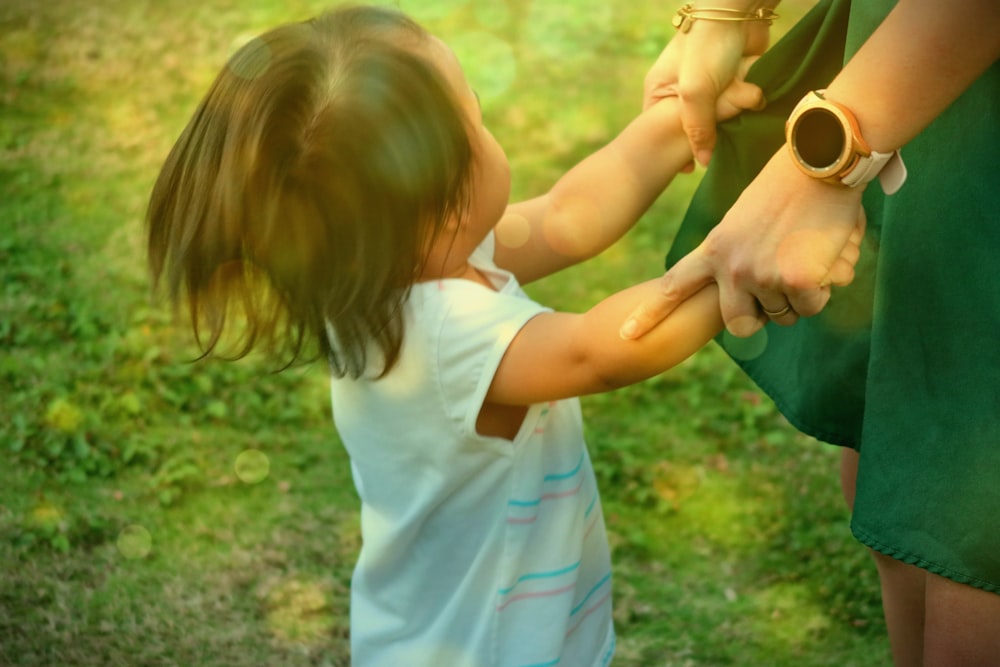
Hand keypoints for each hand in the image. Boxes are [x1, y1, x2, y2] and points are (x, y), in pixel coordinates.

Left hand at [620, 147, 866, 339]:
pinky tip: (823, 255)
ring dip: (799, 296)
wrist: (819, 157)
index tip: (626, 335)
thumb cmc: (791, 183)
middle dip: (762, 315)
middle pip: (739, 324)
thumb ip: (738, 254)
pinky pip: (811, 307)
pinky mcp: (796, 281)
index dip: (650, 315)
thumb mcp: (745, 219)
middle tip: (782, 285)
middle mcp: (731, 267)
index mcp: (714, 248)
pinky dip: (823, 288)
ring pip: (783, 315)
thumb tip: (754, 293)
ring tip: (805, 253)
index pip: (674, 287)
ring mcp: (761, 275)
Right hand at [643, 18, 770, 165]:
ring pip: (721, 116)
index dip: (675, 149)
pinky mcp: (731, 82)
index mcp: (660, 93)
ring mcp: (708, 87)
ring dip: (733, 111)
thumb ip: (697, 129)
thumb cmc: (706, 46)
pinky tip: (751, 95)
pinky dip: (747, 100)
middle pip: (696, 127)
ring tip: (739, 99)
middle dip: (713, 126)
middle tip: (720, 128)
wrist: (739, 12)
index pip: (662, 131)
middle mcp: (681, 92)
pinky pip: (739, 103)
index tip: (688, 167)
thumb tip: (703, 163)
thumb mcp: (694, 93)